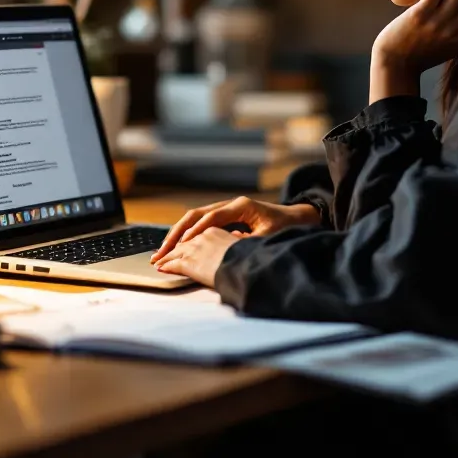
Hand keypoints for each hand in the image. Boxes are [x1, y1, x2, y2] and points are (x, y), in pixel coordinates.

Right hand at [151, 196, 319, 263]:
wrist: (296, 218)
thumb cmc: (285, 227)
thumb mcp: (270, 236)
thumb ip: (250, 242)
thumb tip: (229, 249)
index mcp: (240, 206)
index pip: (212, 217)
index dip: (196, 231)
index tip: (182, 246)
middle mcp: (229, 205)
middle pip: (195, 215)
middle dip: (176, 234)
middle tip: (161, 253)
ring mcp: (225, 210)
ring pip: (193, 219)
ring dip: (177, 235)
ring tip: (161, 253)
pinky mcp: (224, 218)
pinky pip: (199, 224)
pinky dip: (186, 235)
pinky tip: (175, 248)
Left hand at [153, 228, 238, 286]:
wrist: (246, 264)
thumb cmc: (249, 256)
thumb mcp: (243, 243)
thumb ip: (235, 240)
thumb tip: (237, 237)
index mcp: (215, 229)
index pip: (196, 232)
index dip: (187, 239)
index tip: (181, 243)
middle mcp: (202, 235)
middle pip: (182, 239)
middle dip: (171, 246)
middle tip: (162, 252)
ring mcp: (194, 248)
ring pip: (176, 250)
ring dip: (166, 255)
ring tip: (158, 261)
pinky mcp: (190, 261)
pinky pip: (174, 263)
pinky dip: (166, 265)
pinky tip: (161, 268)